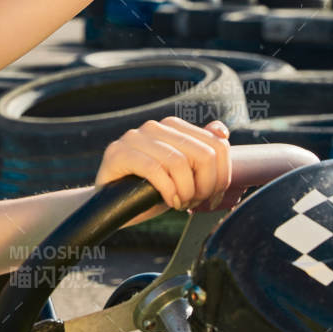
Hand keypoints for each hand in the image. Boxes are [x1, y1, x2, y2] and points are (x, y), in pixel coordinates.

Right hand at [93, 117, 231, 211]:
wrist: (110, 205)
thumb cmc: (148, 189)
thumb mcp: (182, 174)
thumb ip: (201, 152)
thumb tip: (221, 131)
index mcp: (173, 126)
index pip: (217, 145)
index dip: (222, 176)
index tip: (213, 198)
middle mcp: (155, 126)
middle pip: (203, 155)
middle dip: (206, 186)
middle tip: (195, 203)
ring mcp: (134, 137)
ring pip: (180, 162)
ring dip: (186, 191)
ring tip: (180, 203)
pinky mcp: (118, 153)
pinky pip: (155, 169)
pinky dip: (168, 190)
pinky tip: (169, 201)